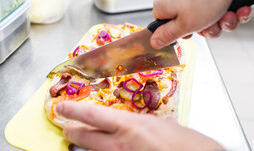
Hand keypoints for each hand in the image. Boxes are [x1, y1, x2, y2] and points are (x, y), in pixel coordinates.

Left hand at [57, 101, 222, 150]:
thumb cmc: (190, 146)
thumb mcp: (172, 128)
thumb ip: (157, 125)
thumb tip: (156, 125)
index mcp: (132, 126)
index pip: (93, 115)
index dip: (74, 110)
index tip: (62, 107)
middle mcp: (121, 145)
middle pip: (85, 138)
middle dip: (73, 131)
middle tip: (66, 127)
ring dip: (87, 147)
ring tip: (82, 141)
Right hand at [151, 0, 249, 48]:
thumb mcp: (185, 24)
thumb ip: (168, 35)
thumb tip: (154, 41)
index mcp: (165, 6)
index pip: (165, 29)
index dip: (180, 34)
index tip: (191, 35)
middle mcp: (180, 0)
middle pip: (193, 28)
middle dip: (208, 30)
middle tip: (211, 24)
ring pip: (211, 21)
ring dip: (223, 22)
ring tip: (227, 13)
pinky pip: (223, 11)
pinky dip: (233, 12)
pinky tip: (237, 8)